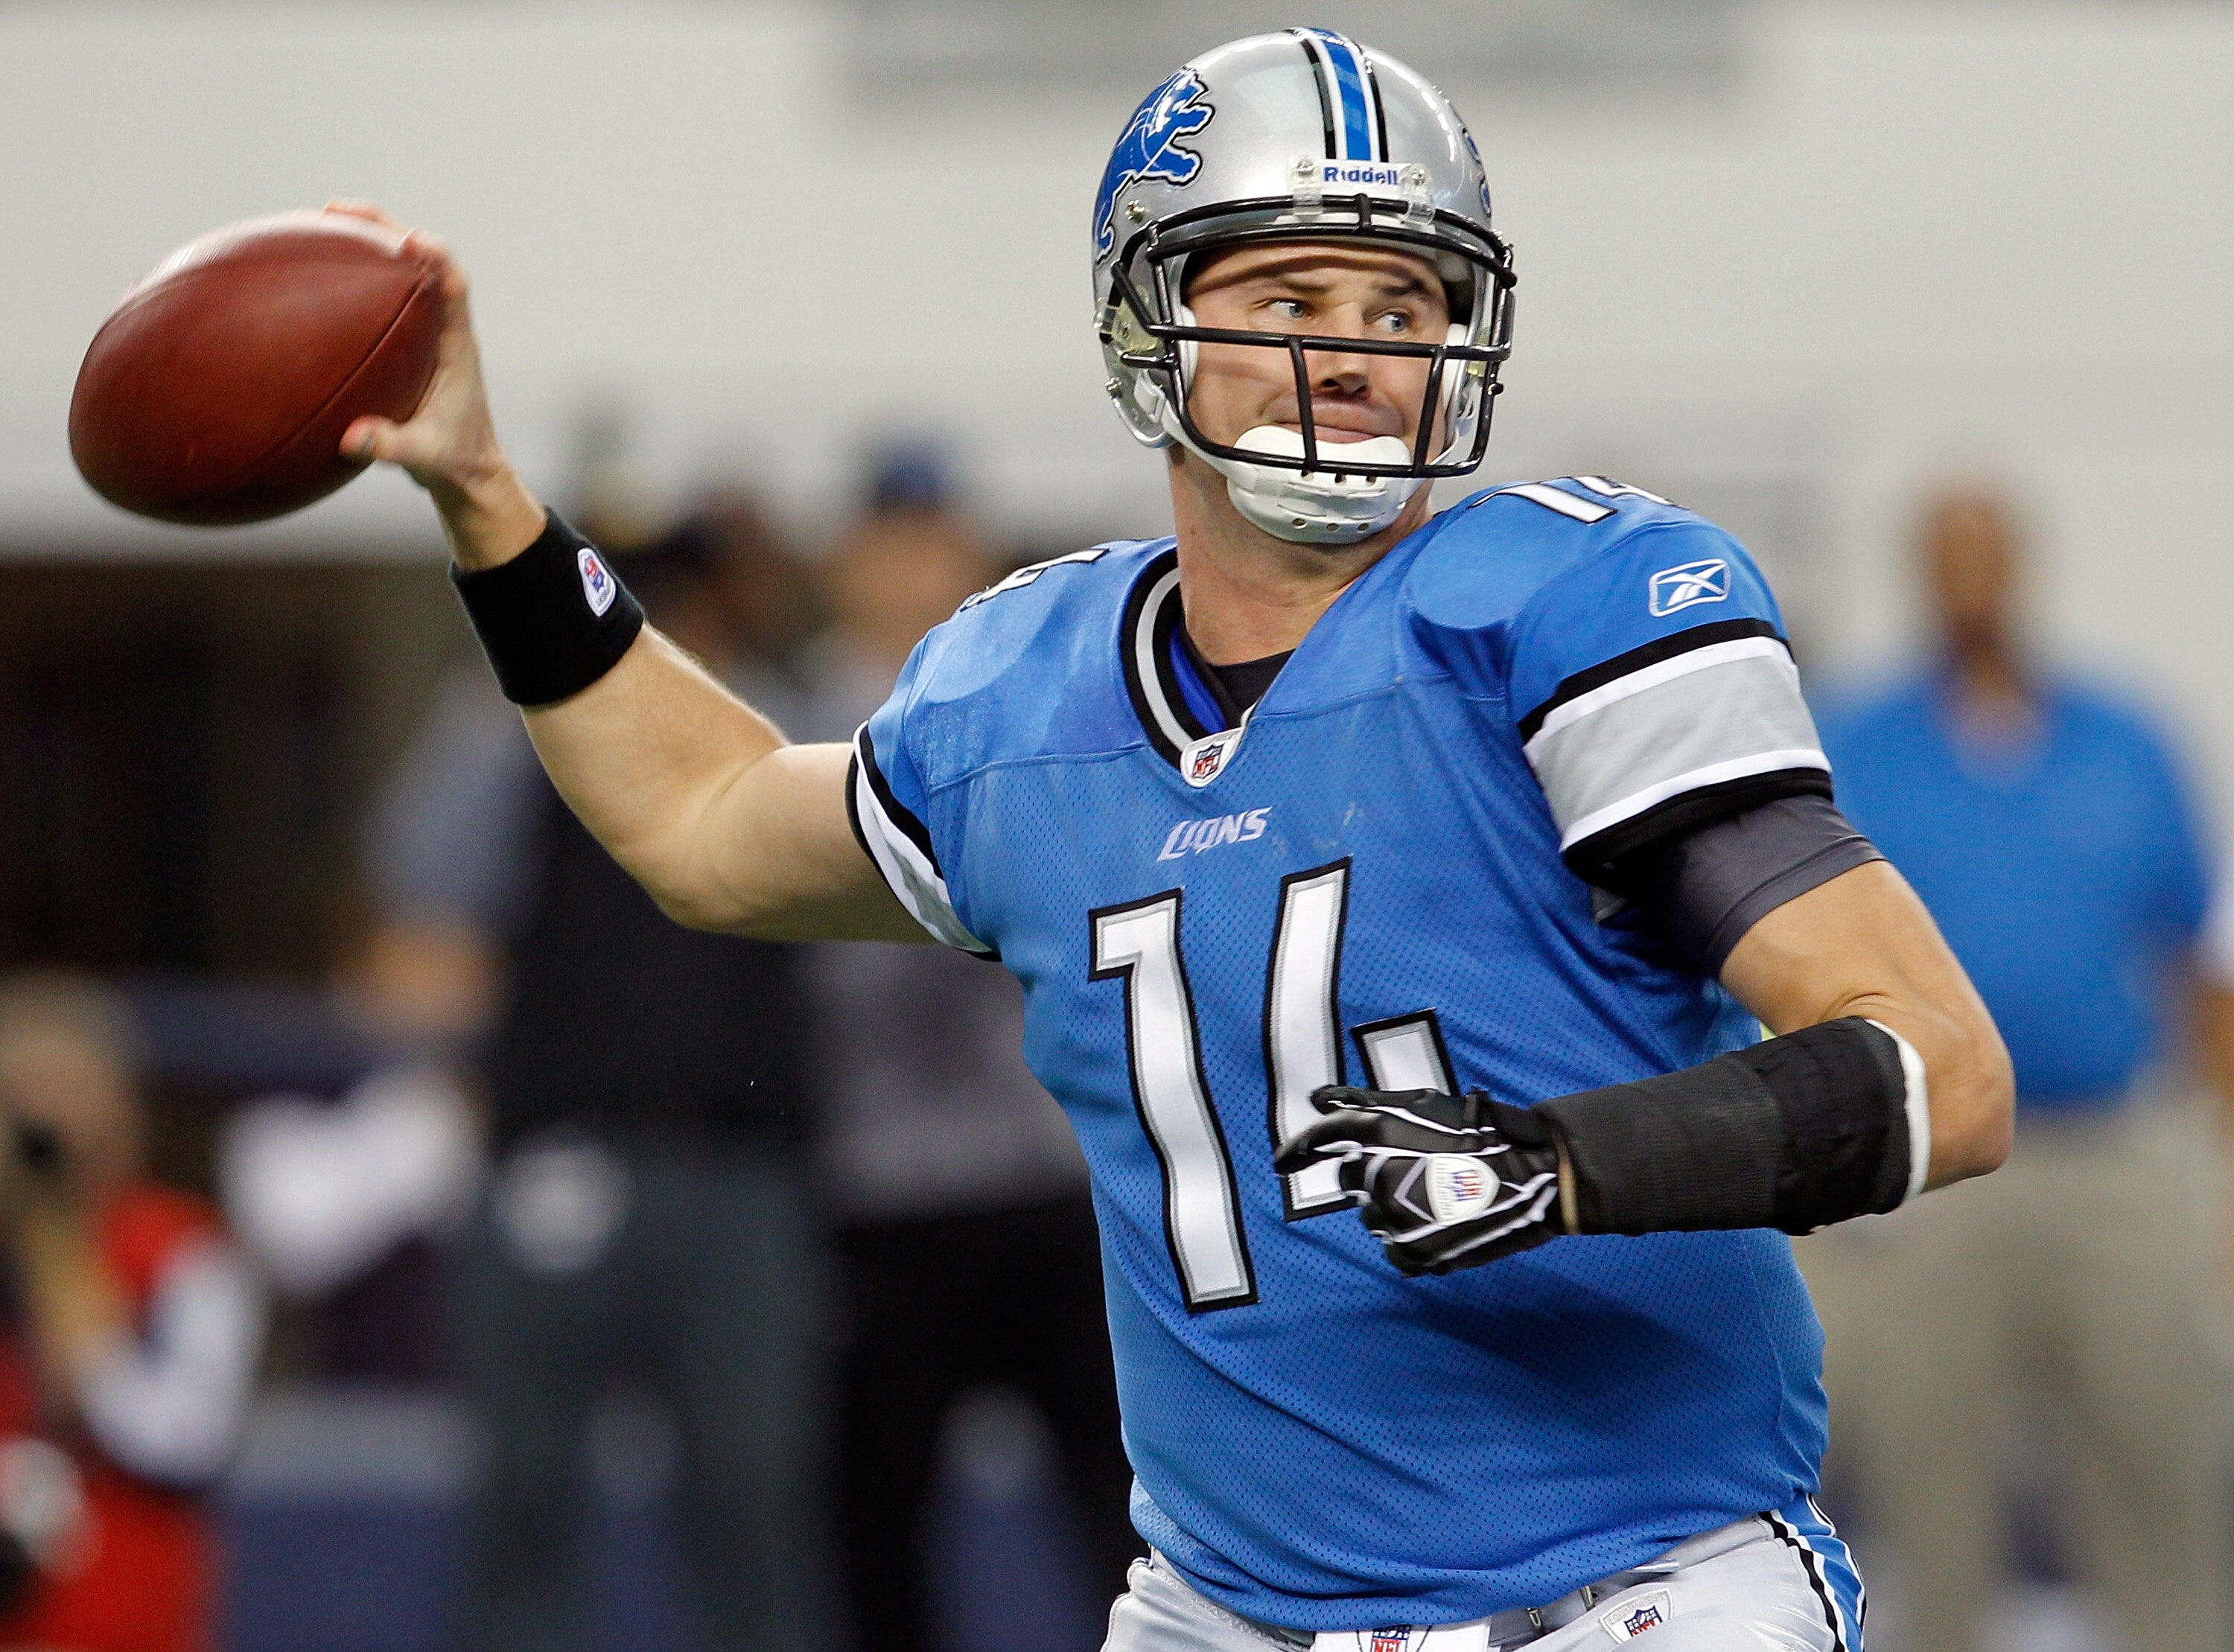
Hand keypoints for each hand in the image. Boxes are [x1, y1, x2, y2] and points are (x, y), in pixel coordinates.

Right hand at [325, 201, 544, 568]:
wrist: (468, 470)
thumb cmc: (454, 461)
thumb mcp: (425, 459)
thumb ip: (391, 448)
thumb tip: (351, 438)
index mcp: (456, 345)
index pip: (453, 286)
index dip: (435, 257)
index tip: (408, 239)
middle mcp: (442, 327)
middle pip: (418, 259)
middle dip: (382, 229)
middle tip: (337, 211)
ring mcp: (422, 330)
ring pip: (394, 272)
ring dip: (361, 243)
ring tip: (315, 222)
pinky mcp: (403, 340)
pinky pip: (371, 299)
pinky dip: (343, 282)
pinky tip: (299, 279)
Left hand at [1273, 1086, 1567, 1275]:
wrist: (1532, 1174)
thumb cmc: (1478, 1130)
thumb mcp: (1423, 1102)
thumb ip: (1367, 1100)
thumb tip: (1319, 1099)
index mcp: (1375, 1131)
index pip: (1320, 1139)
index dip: (1295, 1151)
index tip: (1279, 1164)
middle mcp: (1375, 1175)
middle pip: (1351, 1180)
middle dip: (1373, 1174)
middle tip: (1417, 1170)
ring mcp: (1393, 1217)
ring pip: (1372, 1215)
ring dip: (1392, 1207)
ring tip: (1436, 1196)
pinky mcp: (1411, 1253)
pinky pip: (1392, 1249)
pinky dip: (1408, 1240)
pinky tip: (1438, 1224)